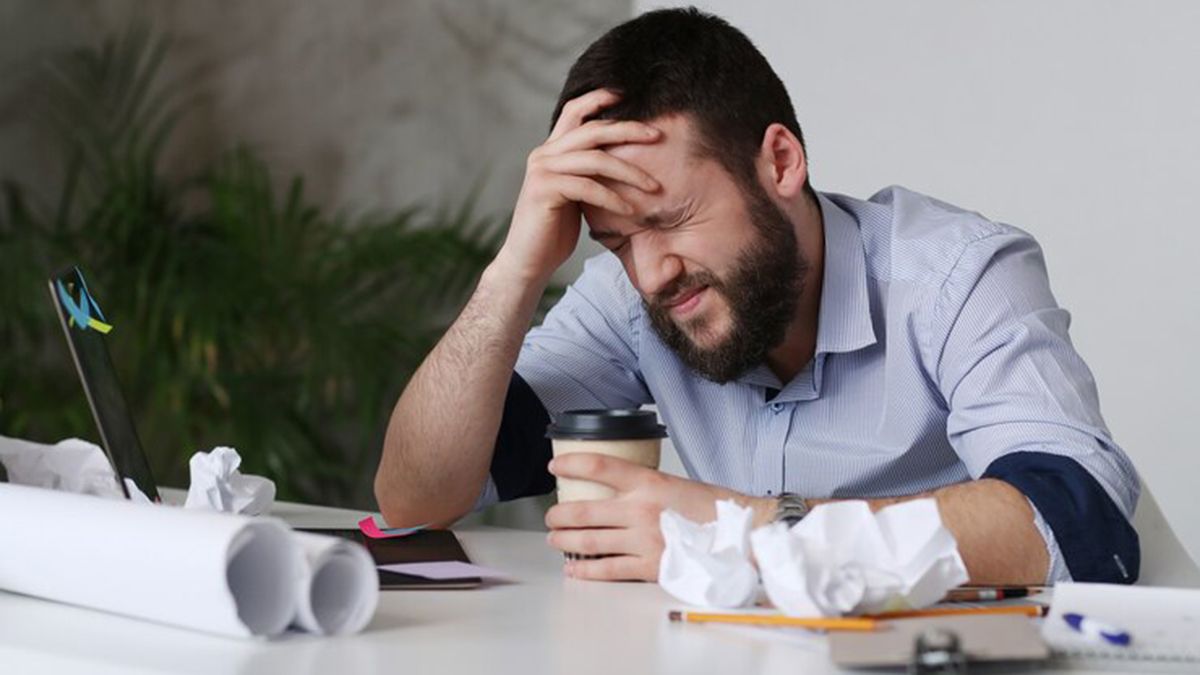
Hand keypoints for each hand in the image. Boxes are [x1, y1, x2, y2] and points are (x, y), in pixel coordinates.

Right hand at [495, 89, 661, 285]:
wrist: (527, 261)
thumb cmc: (553, 231)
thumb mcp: (573, 195)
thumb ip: (586, 173)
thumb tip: (617, 159)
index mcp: (551, 151)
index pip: (574, 111)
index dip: (599, 98)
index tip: (627, 95)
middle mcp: (544, 154)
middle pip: (592, 130)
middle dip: (628, 130)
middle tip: (656, 136)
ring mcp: (542, 171)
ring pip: (595, 159)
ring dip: (629, 171)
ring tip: (653, 186)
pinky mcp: (545, 191)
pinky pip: (588, 187)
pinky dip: (612, 198)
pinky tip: (630, 210)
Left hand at [544, 453, 773, 581]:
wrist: (744, 537)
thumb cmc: (717, 510)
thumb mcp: (678, 485)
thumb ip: (647, 489)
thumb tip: (620, 495)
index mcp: (650, 482)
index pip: (599, 467)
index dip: (572, 465)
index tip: (555, 467)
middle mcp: (641, 509)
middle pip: (584, 510)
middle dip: (559, 515)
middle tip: (551, 517)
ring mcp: (643, 540)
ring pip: (589, 541)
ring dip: (565, 541)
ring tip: (555, 540)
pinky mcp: (649, 567)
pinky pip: (607, 569)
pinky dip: (585, 569)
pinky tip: (573, 569)